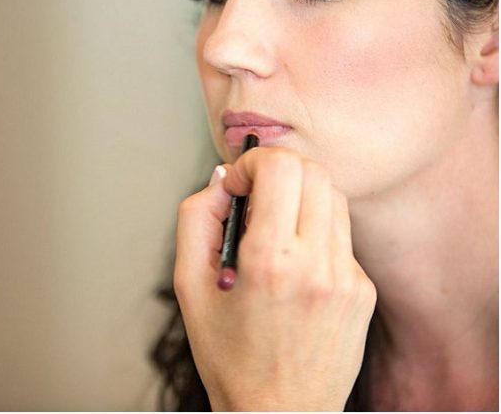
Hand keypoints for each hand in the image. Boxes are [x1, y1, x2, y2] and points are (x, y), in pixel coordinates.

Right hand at [174, 148, 376, 410]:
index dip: (252, 162)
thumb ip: (197, 219)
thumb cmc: (229, 356)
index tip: (238, 184)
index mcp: (270, 262)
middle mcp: (317, 265)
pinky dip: (315, 231)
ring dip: (299, 197)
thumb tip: (223, 179)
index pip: (281, 168)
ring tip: (273, 231)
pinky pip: (341, 235)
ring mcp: (348, 278)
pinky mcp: (362, 290)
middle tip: (255, 197)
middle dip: (278, 171)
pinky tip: (294, 264)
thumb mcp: (188, 285)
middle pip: (313, 172)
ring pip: (332, 197)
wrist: (278, 412)